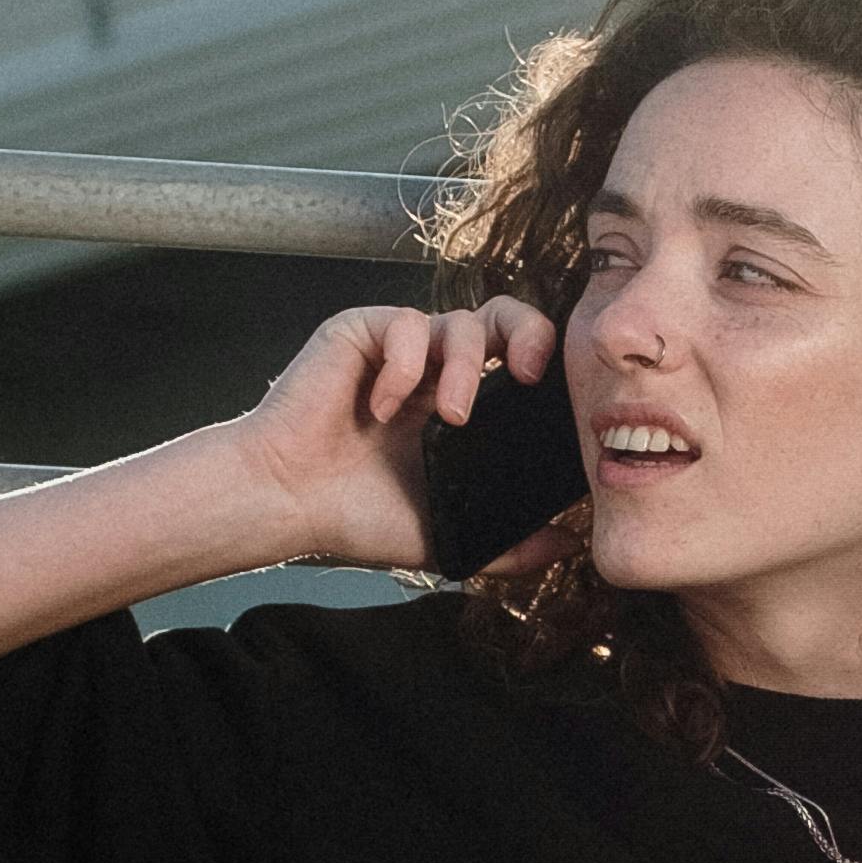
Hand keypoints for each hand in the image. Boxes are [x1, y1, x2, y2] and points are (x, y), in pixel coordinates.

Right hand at [228, 293, 558, 571]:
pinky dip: (404, 365)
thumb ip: (511, 544)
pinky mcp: (362, 333)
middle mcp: (435, 371)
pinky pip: (406, 323)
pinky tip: (383, 407)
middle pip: (504, 318)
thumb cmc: (355, 517)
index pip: (520, 360)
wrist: (288, 504)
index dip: (544, 364)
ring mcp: (399, 350)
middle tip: (528, 375)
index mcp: (462, 407)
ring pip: (460, 320)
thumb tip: (572, 542)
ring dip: (465, 367)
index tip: (550, 398)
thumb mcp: (449, 537)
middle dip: (529, 333)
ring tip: (449, 417)